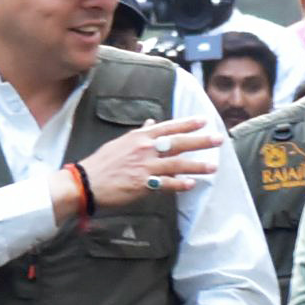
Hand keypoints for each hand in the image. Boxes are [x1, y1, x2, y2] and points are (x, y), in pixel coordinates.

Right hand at [76, 119, 221, 215]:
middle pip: (178, 142)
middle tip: (218, 139)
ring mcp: (144, 167)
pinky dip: (179, 183)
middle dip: (200, 141)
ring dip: (197, 165)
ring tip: (213, 166)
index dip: (188, 123)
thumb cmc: (102, 163)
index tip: (204, 120)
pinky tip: (192, 184)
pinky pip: (165, 184)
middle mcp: (145, 149)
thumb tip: (152, 124)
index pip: (169, 127)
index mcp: (140, 137)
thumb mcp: (121, 142)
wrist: (86, 182)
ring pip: (176, 164)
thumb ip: (140, 134)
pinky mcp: (142, 184)